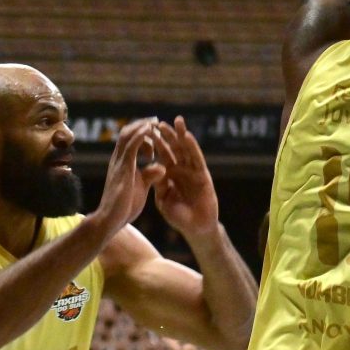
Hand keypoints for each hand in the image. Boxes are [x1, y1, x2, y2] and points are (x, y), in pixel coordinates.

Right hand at [93, 118, 172, 233]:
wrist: (111, 219)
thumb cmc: (125, 206)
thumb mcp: (141, 187)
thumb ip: (149, 175)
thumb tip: (161, 168)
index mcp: (123, 163)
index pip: (130, 141)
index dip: (143, 134)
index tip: (157, 133)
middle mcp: (118, 159)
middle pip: (127, 133)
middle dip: (142, 125)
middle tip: (157, 122)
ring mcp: (119, 162)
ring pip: (128, 135)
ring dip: (142, 126)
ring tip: (155, 122)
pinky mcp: (123, 168)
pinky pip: (131, 146)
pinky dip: (140, 135)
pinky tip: (150, 129)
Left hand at [154, 116, 218, 239]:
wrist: (195, 228)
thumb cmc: (178, 216)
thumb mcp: (162, 199)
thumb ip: (158, 184)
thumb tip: (152, 169)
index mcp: (169, 174)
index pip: (162, 154)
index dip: (155, 142)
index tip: (147, 130)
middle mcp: (181, 170)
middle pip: (174, 148)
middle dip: (167, 135)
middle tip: (158, 121)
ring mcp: (193, 171)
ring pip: (186, 150)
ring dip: (181, 135)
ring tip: (177, 121)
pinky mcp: (203, 175)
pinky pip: (197, 159)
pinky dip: (192, 147)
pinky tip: (187, 136)